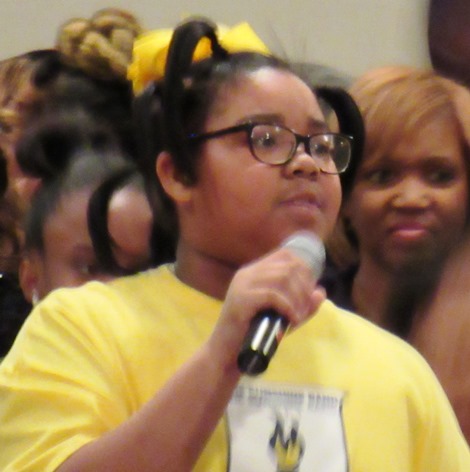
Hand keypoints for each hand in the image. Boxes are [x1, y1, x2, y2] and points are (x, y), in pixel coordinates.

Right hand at [208, 246, 325, 371]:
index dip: (304, 268)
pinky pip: (273, 296)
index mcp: (254, 272)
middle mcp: (247, 273)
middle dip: (304, 287)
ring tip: (299, 316)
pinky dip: (289, 308)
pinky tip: (292, 321)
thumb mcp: (283, 317)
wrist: (226, 354)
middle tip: (306, 308)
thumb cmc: (253, 335)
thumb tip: (320, 291)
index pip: (285, 254)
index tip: (310, 289)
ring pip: (283, 278)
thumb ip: (301, 305)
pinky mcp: (241, 300)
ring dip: (298, 298)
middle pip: (288, 267)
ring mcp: (242, 285)